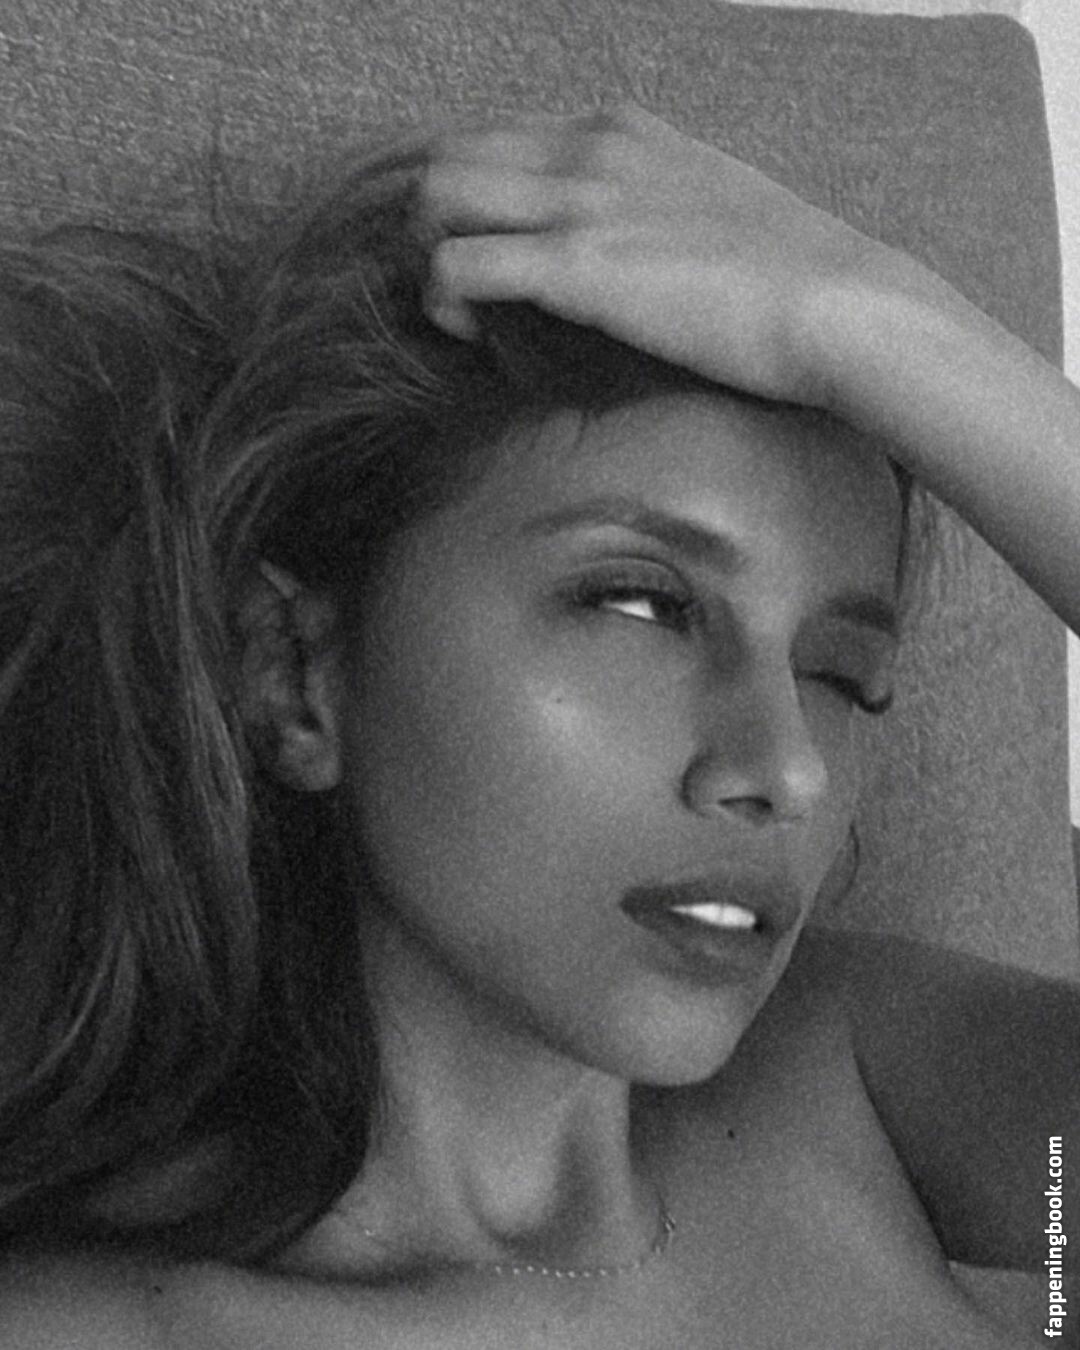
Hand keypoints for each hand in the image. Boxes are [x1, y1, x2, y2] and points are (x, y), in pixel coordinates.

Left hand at [416, 102, 892, 409]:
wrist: (839, 304)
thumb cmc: (790, 275)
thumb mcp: (709, 207)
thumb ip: (650, 205)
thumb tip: (625, 248)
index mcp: (620, 129)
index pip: (499, 137)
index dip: (476, 198)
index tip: (492, 253)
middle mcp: (589, 148)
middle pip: (451, 155)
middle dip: (436, 220)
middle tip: (460, 283)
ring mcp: (579, 200)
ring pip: (437, 195)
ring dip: (429, 254)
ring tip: (461, 309)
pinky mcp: (574, 265)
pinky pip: (457, 264)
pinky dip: (443, 299)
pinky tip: (469, 333)